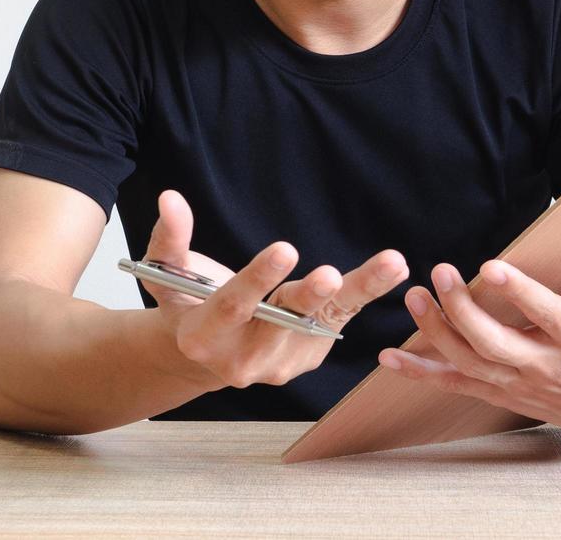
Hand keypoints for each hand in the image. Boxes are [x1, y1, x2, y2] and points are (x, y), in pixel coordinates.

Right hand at [142, 189, 408, 391]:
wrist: (206, 353)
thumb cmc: (187, 303)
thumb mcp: (167, 275)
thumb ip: (170, 240)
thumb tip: (170, 199)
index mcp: (205, 338)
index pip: (234, 307)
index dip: (258, 279)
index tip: (285, 249)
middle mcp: (245, 359)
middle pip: (283, 322)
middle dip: (309, 297)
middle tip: (332, 275)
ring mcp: (282, 361)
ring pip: (324, 320)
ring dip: (359, 291)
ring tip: (391, 264)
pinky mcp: (310, 353)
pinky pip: (340, 318)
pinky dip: (368, 293)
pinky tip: (394, 269)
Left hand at [377, 216, 560, 439]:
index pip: (549, 317)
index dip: (521, 295)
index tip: (491, 267)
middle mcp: (550, 369)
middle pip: (497, 344)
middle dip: (464, 311)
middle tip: (439, 273)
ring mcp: (521, 385)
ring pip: (470, 364)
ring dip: (437, 333)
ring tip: (414, 298)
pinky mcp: (501, 392)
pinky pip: (454, 386)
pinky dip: (420, 373)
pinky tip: (389, 357)